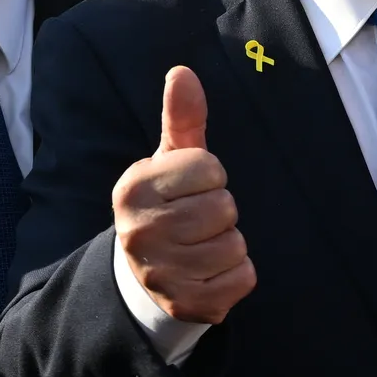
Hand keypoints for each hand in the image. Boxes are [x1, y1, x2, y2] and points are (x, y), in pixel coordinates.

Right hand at [115, 67, 255, 323]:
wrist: (146, 275)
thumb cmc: (168, 204)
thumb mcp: (170, 160)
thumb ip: (181, 118)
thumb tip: (183, 72)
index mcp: (133, 189)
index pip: (209, 167)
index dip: (210, 175)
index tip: (189, 188)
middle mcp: (139, 233)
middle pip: (224, 207)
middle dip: (220, 211)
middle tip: (196, 221)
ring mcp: (161, 274)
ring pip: (235, 244)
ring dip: (229, 244)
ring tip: (201, 246)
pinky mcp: (186, 304)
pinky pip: (243, 277)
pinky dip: (237, 274)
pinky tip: (211, 272)